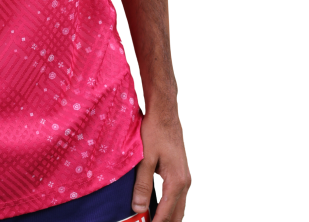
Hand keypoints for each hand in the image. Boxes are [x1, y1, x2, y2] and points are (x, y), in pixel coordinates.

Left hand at [131, 105, 190, 220]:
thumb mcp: (146, 159)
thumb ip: (143, 185)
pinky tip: (157, 203)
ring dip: (167, 215)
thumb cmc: (155, 132)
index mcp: (177, 182)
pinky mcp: (181, 170)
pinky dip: (169, 204)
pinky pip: (177, 194)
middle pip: (177, 213)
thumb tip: (138, 208)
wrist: (165, 112)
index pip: (167, 213)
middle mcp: (185, 182)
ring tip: (151, 219)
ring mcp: (185, 176)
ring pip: (178, 205)